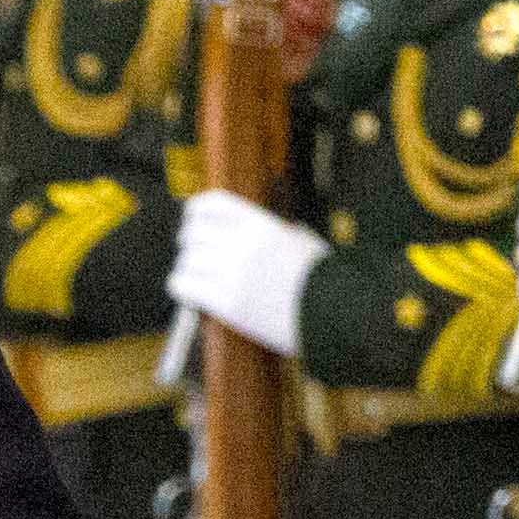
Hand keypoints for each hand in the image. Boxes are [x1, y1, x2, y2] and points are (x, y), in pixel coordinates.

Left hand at [168, 186, 324, 355]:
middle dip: (189, 243)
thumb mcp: (303, 242)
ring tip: (195, 277)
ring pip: (186, 261)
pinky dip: (182, 287)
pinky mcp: (228, 304)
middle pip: (193, 233)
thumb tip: (266, 228)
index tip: (191, 218)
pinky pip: (184, 286)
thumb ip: (278, 232)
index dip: (195, 210)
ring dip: (187, 268)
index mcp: (262, 225)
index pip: (214, 204)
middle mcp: (243, 245)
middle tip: (193, 254)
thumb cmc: (325, 280)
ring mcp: (234, 274)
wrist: (336, 315)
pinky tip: (191, 293)